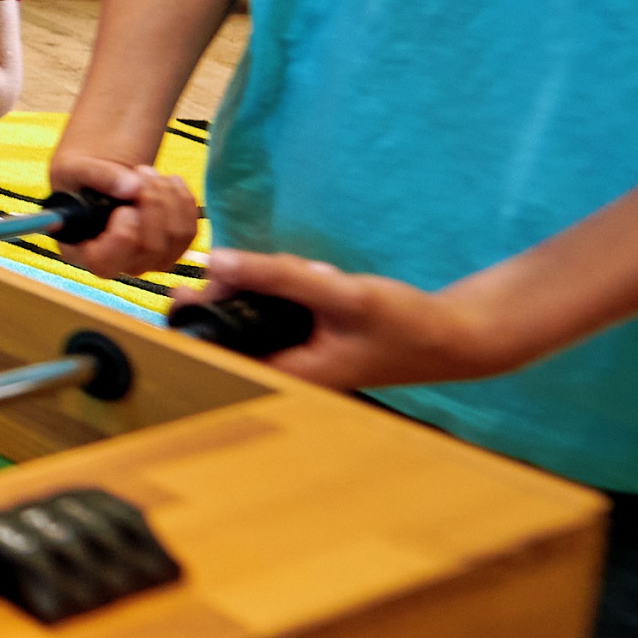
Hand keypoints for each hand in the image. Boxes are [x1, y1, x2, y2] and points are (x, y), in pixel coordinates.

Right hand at [46, 148, 200, 276]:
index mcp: (88, 254)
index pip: (107, 262)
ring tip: (149, 172)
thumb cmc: (81, 182)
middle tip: (139, 171)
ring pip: (177, 236)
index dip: (121, 236)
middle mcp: (121, 265)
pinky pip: (191, 228)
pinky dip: (183, 198)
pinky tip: (167, 181)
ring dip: (169, 195)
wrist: (103, 184)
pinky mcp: (174, 248)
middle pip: (151, 248)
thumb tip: (133, 187)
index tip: (124, 208)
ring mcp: (151, 260)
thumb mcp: (75, 170)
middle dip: (152, 202)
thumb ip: (97, 176)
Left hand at [186, 249, 531, 390]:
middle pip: (233, 327)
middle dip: (246, 291)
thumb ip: (279, 277)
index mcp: (287, 376)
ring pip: (260, 310)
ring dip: (277, 284)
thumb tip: (217, 261)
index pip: (215, 354)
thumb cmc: (406, 325)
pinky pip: (284, 306)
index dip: (193, 320)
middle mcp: (289, 370)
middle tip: (276, 271)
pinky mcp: (313, 336)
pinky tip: (326, 278)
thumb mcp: (340, 295)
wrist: (456, 335)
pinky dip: (297, 285)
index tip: (182, 291)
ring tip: (319, 277)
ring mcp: (301, 353)